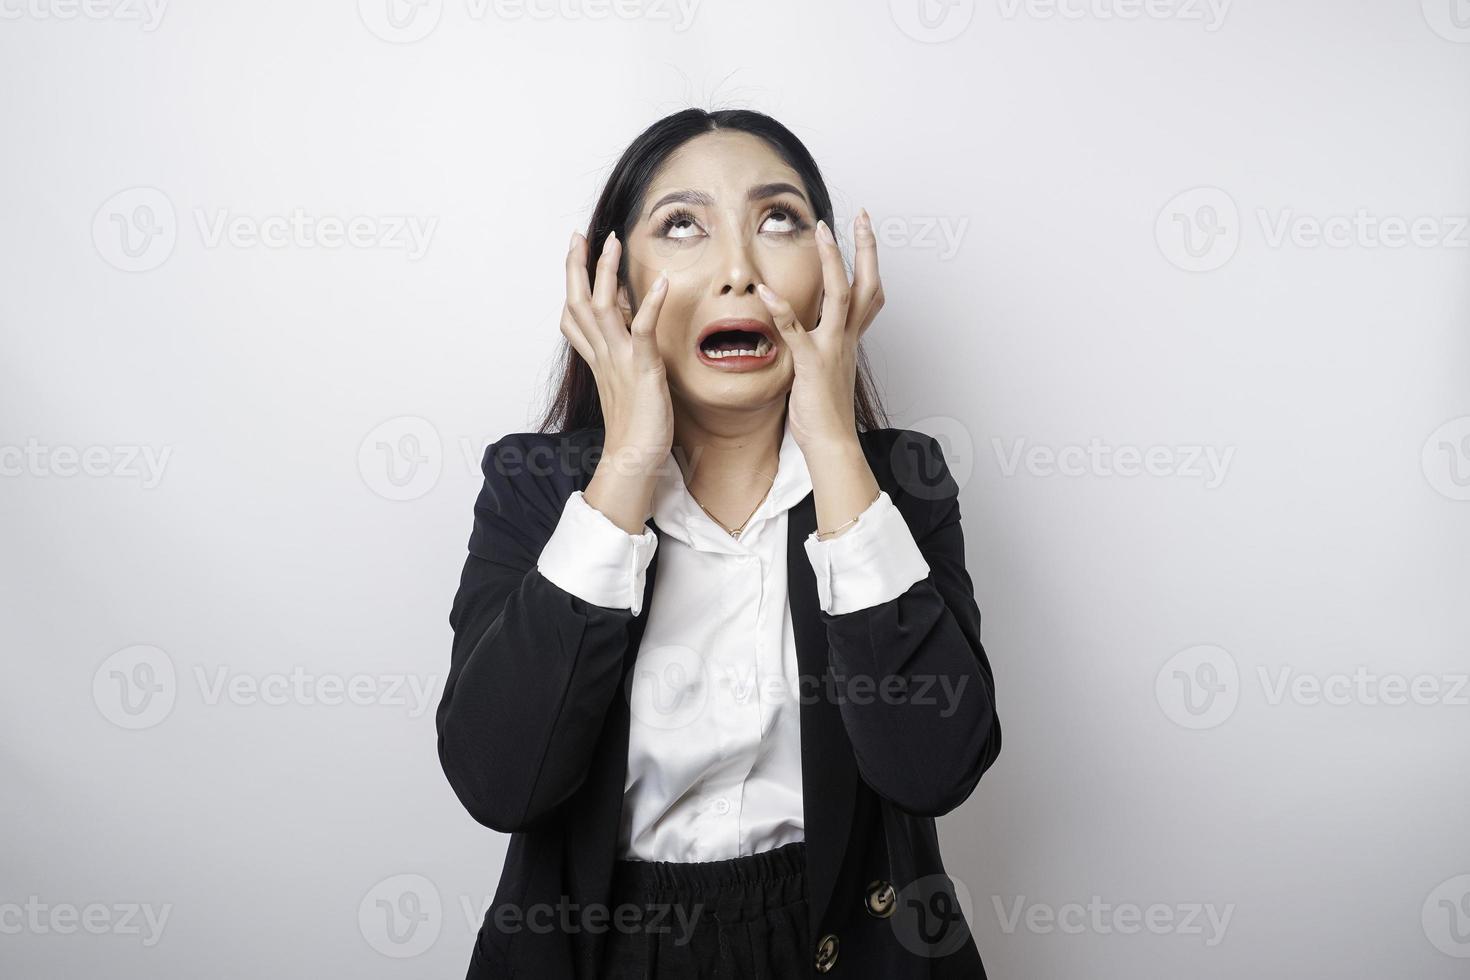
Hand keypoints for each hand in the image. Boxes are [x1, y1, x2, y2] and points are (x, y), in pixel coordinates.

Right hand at [561, 229, 672, 464]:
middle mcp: (603, 355)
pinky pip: (643, 330)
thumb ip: (621, 362)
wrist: (633, 461)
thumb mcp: (624, 388)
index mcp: (598, 360)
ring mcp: (619, 361)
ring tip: (612, 243)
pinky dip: (650, 304)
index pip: (574, 317)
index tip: (574, 255)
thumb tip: (630, 341)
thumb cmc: (634, 431)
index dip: (572, 283)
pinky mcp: (642, 369)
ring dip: (607, 272)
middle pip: (579, 303)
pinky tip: (661, 282)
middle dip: (576, 267)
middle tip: (578, 235)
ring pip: (604, 308)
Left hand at [756, 209, 884, 453]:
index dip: (868, 261)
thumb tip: (807, 331)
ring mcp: (832, 349)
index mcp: (849, 339)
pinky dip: (781, 310)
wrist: (831, 443)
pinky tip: (766, 292)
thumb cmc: (824, 412)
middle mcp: (846, 338)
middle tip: (863, 217)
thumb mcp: (825, 369)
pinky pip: (796, 332)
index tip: (864, 233)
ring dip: (832, 261)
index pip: (869, 293)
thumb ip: (819, 345)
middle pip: (866, 283)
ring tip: (823, 231)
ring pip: (840, 296)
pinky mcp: (812, 364)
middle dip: (866, 248)